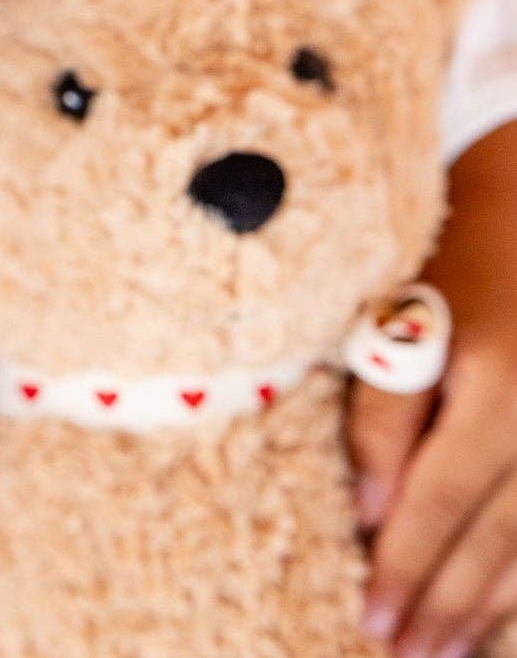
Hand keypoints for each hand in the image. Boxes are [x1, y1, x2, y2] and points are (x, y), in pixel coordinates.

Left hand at [349, 123, 516, 657]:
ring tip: (444, 656)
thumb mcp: (397, 311)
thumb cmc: (446, 252)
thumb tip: (372, 515)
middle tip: (399, 655)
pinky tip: (501, 614)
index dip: (405, 566)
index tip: (368, 619)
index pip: (440, 499)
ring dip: (491, 607)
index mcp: (492, 381)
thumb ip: (382, 411)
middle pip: (495, 537)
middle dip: (444, 604)